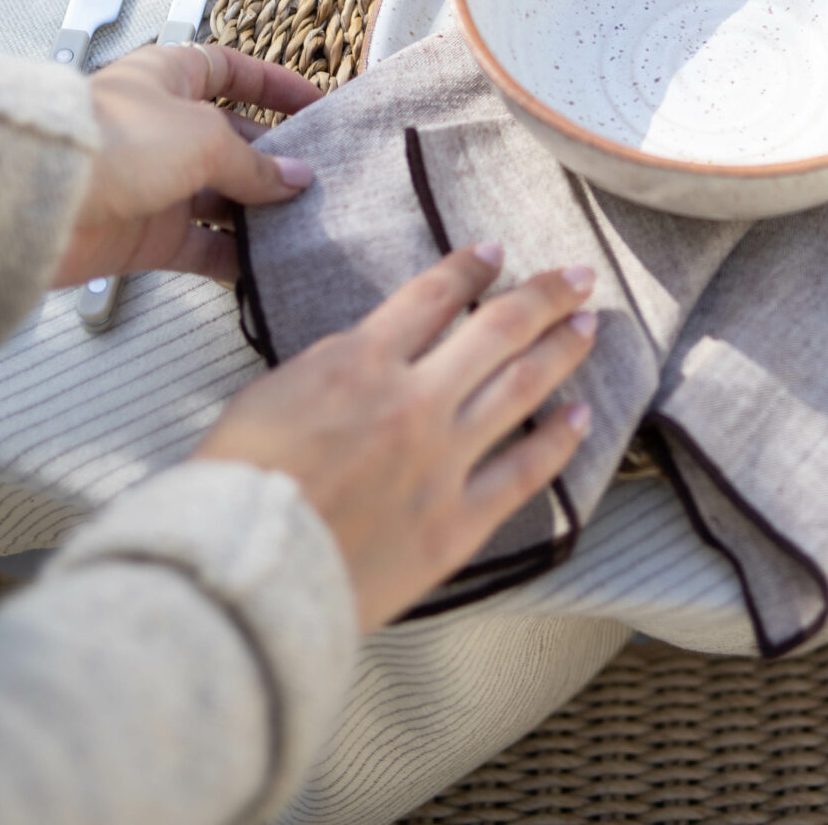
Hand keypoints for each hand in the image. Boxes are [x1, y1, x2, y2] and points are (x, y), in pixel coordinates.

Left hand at [53, 41, 321, 288]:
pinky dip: (231, 257)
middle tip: (314, 174)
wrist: (46, 201)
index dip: (273, 85)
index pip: (230, 71)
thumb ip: (254, 163)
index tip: (313, 104)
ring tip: (300, 220)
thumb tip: (294, 178)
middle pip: (231, 141)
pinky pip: (199, 247)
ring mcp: (153, 183)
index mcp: (169, 79)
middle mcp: (162, 128)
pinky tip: (262, 263)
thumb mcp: (204, 137)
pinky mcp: (144, 235)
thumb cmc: (110, 141)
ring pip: (219, 197)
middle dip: (272, 158)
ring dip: (257, 211)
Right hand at [197, 246, 594, 628]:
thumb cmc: (237, 487)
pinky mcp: (457, 523)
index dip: (470, 268)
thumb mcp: (271, 394)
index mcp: (363, 361)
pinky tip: (582, 416)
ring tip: (590, 325)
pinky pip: (524, 472)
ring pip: (523, 388)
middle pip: (499, 329)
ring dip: (562, 350)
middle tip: (578, 276)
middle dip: (544, 295)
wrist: (245, 576)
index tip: (496, 252)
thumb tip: (371, 351)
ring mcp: (443, 461)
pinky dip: (559, 440)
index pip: (433, 296)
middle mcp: (416, 400)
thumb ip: (332, 364)